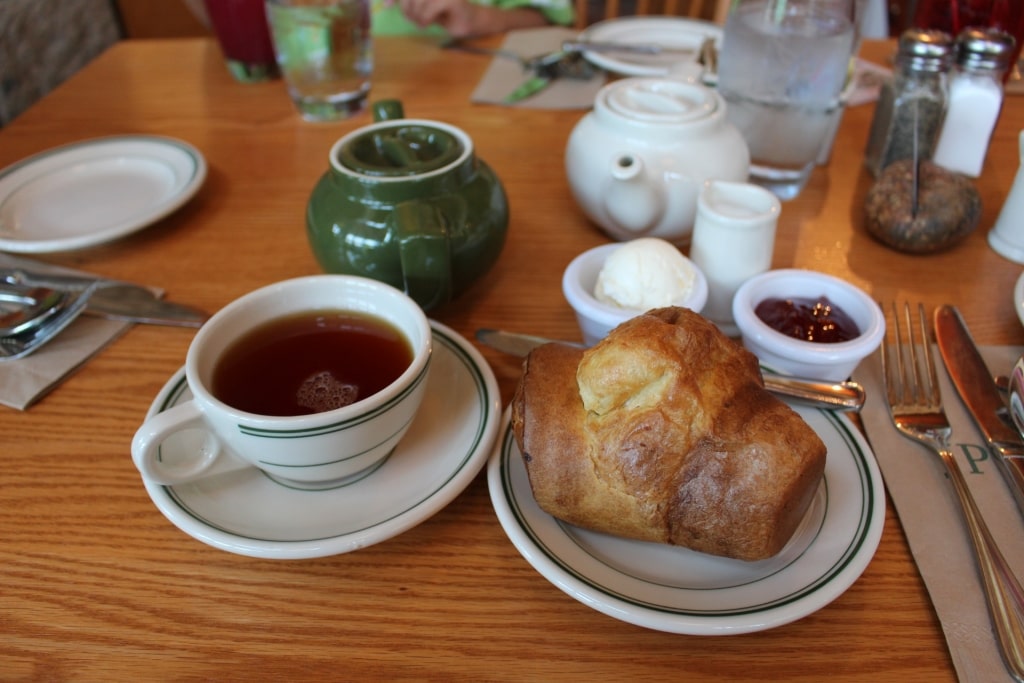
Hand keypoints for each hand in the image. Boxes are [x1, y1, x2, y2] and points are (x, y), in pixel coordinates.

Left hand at [397, 0, 548, 37]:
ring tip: (422, 23)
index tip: (387, 5)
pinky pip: (429, 9)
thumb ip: (407, 3)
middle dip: (406, 9)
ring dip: (416, 17)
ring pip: (417, 2)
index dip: (396, 0)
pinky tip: (427, 24)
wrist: (471, 21)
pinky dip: (424, 19)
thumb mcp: (421, 6)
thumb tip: (386, 3)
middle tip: (415, 19)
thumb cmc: (444, 13)